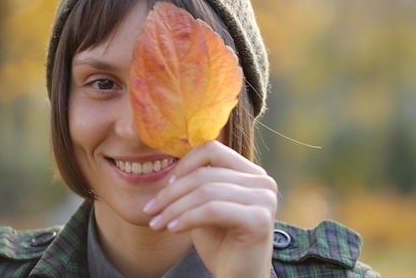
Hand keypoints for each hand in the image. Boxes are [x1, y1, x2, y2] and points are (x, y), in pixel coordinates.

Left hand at [143, 140, 277, 277]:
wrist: (238, 277)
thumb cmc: (222, 244)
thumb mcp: (205, 207)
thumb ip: (197, 185)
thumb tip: (169, 172)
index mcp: (251, 173)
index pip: (212, 150)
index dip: (184, 166)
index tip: (165, 189)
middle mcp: (262, 182)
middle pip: (205, 173)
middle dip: (171, 193)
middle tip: (150, 210)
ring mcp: (264, 199)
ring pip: (206, 191)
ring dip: (174, 208)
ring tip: (157, 223)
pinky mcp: (259, 220)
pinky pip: (212, 210)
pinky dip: (187, 218)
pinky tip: (173, 229)